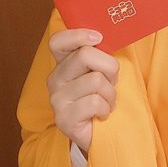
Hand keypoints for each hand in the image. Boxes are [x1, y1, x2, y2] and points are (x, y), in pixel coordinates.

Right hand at [47, 29, 119, 151]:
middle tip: (112, 80)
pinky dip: (105, 108)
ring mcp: (57, 99)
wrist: (100, 132)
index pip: (58, 41)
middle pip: (85, 55)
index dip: (78, 35)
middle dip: (109, 67)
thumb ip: (100, 53)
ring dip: (110, 92)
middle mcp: (56, 78)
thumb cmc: (103, 95)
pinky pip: (94, 103)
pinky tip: (102, 114)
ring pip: (95, 80)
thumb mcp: (102, 70)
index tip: (98, 37)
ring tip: (107, 101)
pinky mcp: (63, 119)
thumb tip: (109, 35)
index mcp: (64, 63)